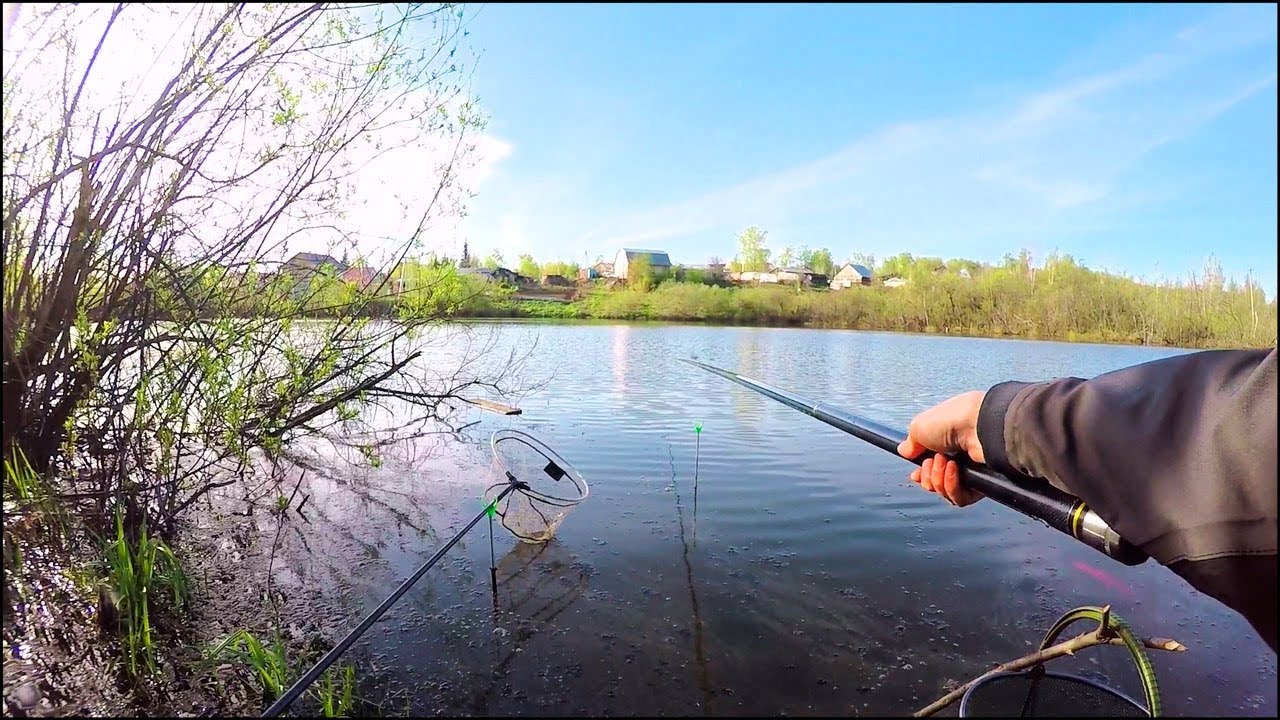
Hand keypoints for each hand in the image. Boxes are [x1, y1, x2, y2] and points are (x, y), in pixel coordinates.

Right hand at [896, 390, 986, 506]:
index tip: (916, 474)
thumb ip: (910, 443)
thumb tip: (904, 451)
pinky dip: (952, 486)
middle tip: (931, 462)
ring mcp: (971, 471)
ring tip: (944, 462)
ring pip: (945, 493)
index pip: (930, 467)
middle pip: (935, 483)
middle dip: (928, 476)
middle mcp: (959, 458)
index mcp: (945, 443)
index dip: (921, 474)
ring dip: (938, 479)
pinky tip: (953, 469)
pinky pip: (960, 498)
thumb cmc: (950, 421)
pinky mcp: (982, 483)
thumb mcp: (919, 427)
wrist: (977, 425)